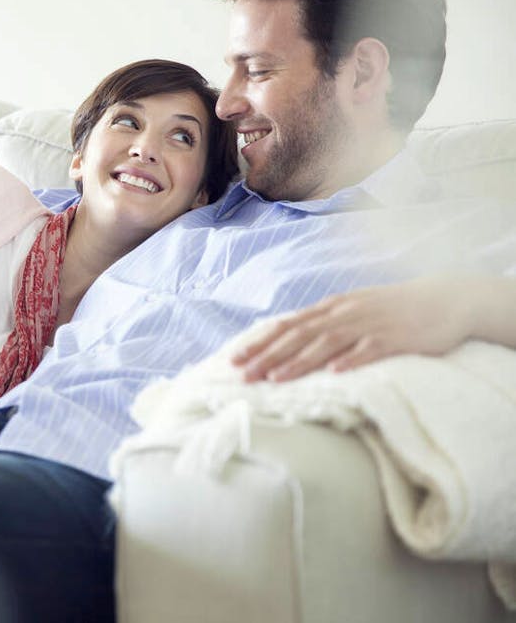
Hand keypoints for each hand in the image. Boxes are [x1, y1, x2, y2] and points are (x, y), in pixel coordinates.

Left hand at [232, 277, 473, 382]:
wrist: (443, 299)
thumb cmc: (391, 310)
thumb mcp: (352, 312)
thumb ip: (323, 325)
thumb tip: (289, 342)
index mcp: (331, 309)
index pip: (287, 326)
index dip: (260, 343)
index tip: (234, 359)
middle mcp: (344, 314)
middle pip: (299, 335)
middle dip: (268, 356)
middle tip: (243, 375)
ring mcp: (368, 324)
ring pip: (327, 343)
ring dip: (299, 361)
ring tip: (275, 378)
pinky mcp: (394, 337)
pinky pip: (370, 349)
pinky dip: (351, 359)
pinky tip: (335, 372)